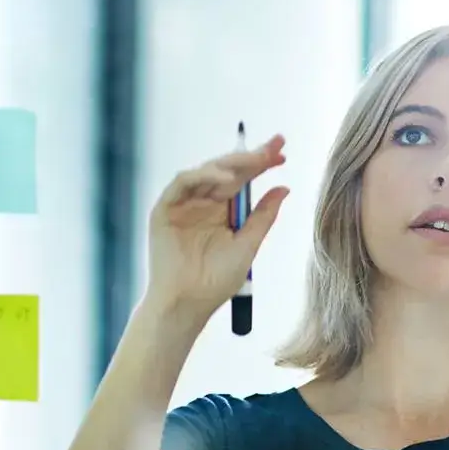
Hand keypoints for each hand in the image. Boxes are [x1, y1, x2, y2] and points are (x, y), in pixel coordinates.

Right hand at [145, 134, 289, 318]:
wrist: (188, 304)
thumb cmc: (216, 281)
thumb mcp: (248, 245)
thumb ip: (263, 216)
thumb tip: (283, 187)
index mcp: (222, 210)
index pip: (243, 179)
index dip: (262, 164)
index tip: (283, 153)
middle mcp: (203, 203)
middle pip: (227, 170)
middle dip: (251, 156)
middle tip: (274, 145)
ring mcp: (183, 204)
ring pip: (206, 171)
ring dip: (230, 163)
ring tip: (254, 161)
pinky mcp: (164, 209)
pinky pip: (182, 182)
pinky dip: (202, 175)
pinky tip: (224, 176)